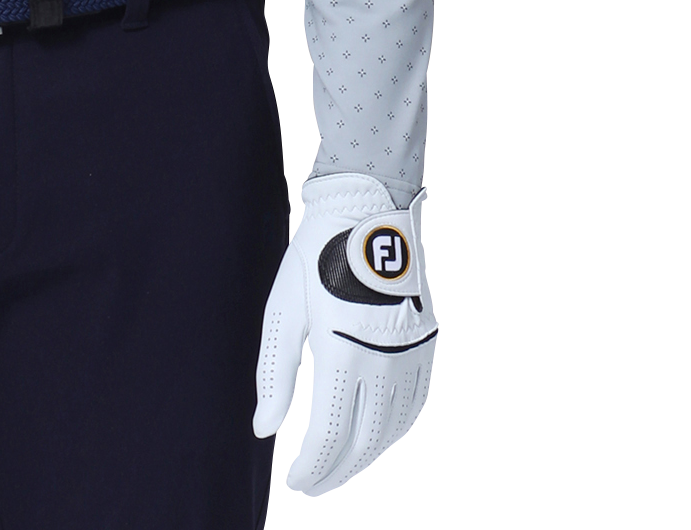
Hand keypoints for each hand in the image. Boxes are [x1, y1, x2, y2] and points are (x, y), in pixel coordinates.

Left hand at [252, 172, 436, 495]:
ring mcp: (410, 353)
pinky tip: (377, 436)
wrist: (368, 208)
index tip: (294, 480)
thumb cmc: (317, 256)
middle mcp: (383, 360)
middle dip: (335, 470)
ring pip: (392, 429)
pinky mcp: (427, 343)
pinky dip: (395, 430)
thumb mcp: (283, 308)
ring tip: (340, 465)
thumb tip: (263, 428)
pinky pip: (415, 405)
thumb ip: (274, 373)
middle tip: (312, 483)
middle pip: (362, 441)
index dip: (311, 467)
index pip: (328, 434)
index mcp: (341, 350)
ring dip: (366, 456)